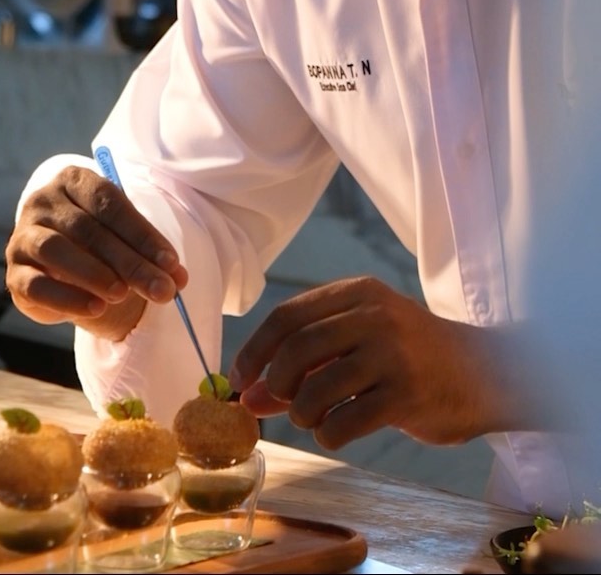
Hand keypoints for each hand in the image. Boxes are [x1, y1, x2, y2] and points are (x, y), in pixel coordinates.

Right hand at [5, 165, 187, 339]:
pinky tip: (95, 309)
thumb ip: (148, 254)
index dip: (142, 234)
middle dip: (130, 262)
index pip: (110, 202)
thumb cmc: (99, 241)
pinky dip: (67, 298)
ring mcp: (24, 235)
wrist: (62, 264)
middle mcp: (43, 201)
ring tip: (123, 294)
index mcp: (74, 180)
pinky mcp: (15, 272)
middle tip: (161, 290)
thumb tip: (178, 280)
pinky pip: (36, 285)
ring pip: (56, 250)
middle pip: (88, 229)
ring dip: (94, 274)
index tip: (171, 263)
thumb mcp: (125, 238)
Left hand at [229, 277, 543, 450]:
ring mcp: (392, 354)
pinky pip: (343, 423)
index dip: (254, 350)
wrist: (487, 372)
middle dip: (276, 384)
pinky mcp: (406, 395)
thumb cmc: (411, 356)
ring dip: (302, 414)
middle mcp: (374, 316)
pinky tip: (338, 431)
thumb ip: (304, 364)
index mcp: (358, 293)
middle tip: (280, 403)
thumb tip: (248, 397)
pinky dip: (328, 435)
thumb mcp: (359, 343)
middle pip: (296, 349)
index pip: (286, 315)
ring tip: (314, 418)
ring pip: (315, 389)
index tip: (241, 379)